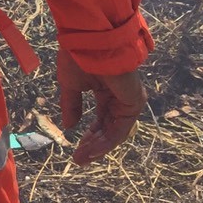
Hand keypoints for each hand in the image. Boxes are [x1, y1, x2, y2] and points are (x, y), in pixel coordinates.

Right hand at [58, 50, 147, 164]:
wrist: (90, 43)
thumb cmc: (79, 58)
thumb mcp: (70, 85)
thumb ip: (72, 106)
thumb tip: (69, 126)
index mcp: (106, 91)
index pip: (101, 120)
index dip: (89, 135)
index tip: (75, 150)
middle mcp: (120, 98)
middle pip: (109, 129)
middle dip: (93, 144)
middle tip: (78, 159)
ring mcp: (128, 101)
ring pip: (115, 132)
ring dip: (98, 146)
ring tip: (82, 157)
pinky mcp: (134, 103)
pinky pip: (120, 128)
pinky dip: (106, 141)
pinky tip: (91, 149)